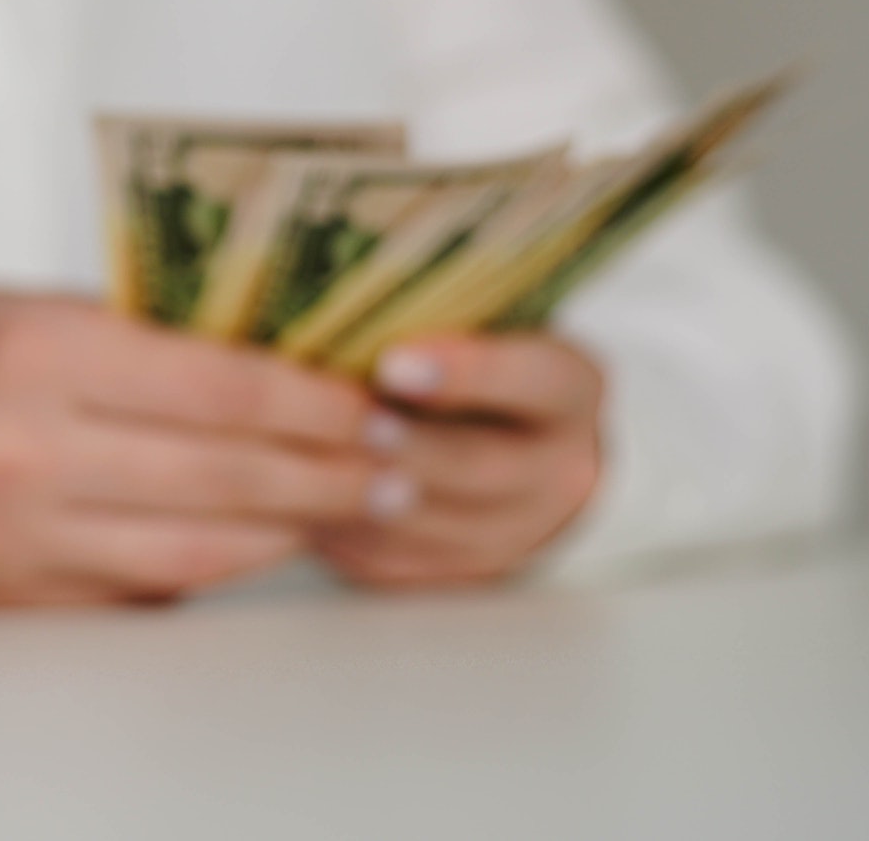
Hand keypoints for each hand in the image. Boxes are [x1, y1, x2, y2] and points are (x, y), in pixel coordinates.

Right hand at [0, 292, 409, 605]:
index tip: (375, 400)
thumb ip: (130, 335)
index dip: (315, 399)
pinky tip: (257, 540)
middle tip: (397, 464)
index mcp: (32, 354)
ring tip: (350, 506)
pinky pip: (140, 592)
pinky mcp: (9, 598)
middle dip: (329, 472)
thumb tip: (265, 359)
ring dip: (288, 530)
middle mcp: (26, 453)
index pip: (220, 384)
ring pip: (199, 550)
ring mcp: (17, 539)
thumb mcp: (11, 305)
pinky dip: (210, 567)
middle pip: (226, 476)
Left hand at [314, 333, 604, 587]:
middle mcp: (556, 470)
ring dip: (364, 494)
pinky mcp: (457, 571)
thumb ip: (439, 318)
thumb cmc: (479, 364)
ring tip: (307, 461)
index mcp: (569, 389)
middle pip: (480, 466)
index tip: (395, 361)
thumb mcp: (488, 328)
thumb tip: (355, 297)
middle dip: (408, 446)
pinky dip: (343, 531)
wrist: (522, 453)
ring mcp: (512, 532)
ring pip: (433, 525)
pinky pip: (397, 559)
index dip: (469, 372)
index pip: (534, 379)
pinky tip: (300, 500)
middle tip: (350, 424)